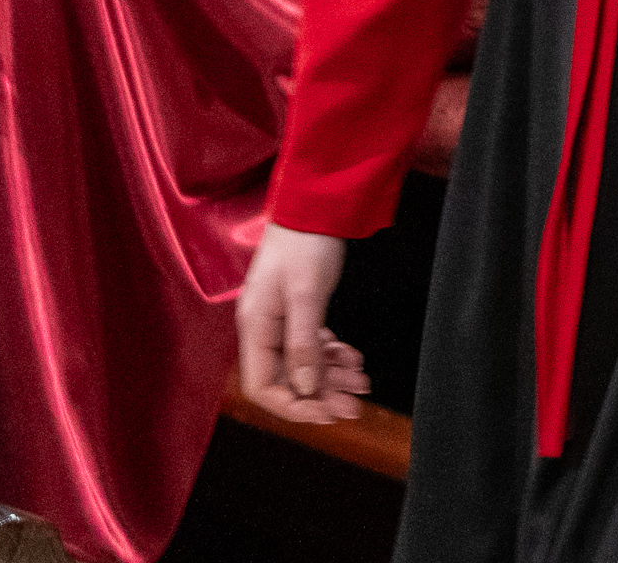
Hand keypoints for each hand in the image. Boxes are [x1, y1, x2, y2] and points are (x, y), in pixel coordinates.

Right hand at [236, 222, 369, 423]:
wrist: (314, 204)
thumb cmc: (305, 242)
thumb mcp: (307, 294)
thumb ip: (303, 343)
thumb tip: (305, 388)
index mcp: (255, 327)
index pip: (263, 387)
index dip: (293, 407)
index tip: (327, 414)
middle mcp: (263, 328)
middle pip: (286, 380)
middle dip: (320, 395)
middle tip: (356, 404)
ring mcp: (279, 320)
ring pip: (302, 365)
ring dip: (331, 377)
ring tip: (362, 380)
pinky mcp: (296, 311)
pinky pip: (311, 346)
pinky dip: (333, 356)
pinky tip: (353, 358)